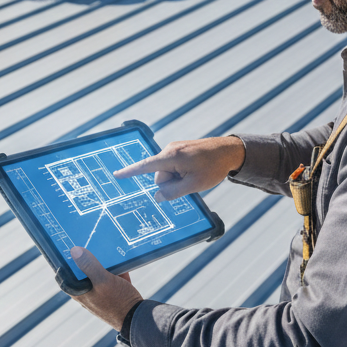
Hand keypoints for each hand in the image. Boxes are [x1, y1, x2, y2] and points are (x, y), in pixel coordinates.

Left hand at [68, 246, 141, 330]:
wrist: (137, 317)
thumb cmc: (117, 302)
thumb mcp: (103, 281)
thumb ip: (89, 266)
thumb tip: (74, 250)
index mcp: (78, 291)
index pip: (64, 272)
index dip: (65, 258)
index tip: (68, 243)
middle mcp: (86, 290)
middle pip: (82, 269)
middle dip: (86, 255)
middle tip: (88, 238)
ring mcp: (99, 290)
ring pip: (97, 270)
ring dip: (102, 260)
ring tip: (104, 244)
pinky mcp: (112, 289)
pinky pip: (110, 273)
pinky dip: (114, 266)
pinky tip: (119, 256)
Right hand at [113, 136, 245, 201]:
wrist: (229, 151)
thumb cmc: (213, 167)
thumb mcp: (193, 185)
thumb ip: (173, 193)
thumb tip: (157, 197)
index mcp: (171, 157)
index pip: (145, 166)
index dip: (130, 172)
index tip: (116, 175)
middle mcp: (170, 150)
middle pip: (160, 176)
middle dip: (171, 183)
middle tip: (191, 180)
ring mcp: (175, 149)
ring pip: (168, 173)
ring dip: (178, 178)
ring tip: (196, 174)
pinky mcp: (180, 150)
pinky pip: (174, 167)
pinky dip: (182, 173)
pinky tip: (196, 171)